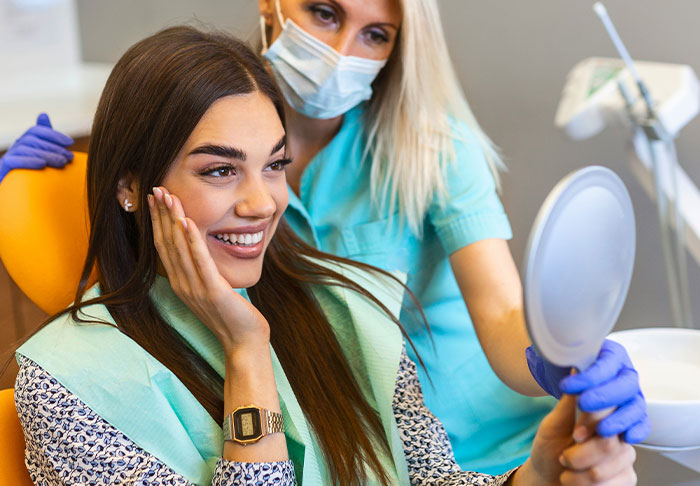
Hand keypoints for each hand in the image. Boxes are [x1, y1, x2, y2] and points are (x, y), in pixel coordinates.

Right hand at [0, 113, 73, 181]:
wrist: (16, 196)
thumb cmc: (33, 178)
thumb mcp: (44, 161)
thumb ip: (49, 146)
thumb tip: (44, 116)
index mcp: (24, 144)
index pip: (35, 131)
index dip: (53, 134)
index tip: (70, 142)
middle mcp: (15, 148)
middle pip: (32, 139)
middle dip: (53, 147)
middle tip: (69, 156)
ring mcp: (8, 157)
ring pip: (25, 149)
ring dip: (46, 154)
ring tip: (62, 162)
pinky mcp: (2, 168)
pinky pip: (13, 161)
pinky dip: (29, 161)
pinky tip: (43, 164)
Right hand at [149, 186, 269, 353]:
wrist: (243, 342)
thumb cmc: (232, 315)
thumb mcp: (212, 289)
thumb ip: (203, 271)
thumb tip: (202, 250)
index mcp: (180, 283)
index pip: (164, 247)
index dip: (157, 222)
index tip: (154, 199)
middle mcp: (182, 285)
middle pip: (166, 244)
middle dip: (161, 215)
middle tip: (155, 189)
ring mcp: (195, 289)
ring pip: (179, 249)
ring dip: (173, 220)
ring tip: (169, 197)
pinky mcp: (212, 291)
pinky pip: (200, 262)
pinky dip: (193, 241)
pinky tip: (188, 222)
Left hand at [516, 394, 636, 485]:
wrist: (546, 477)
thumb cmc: (550, 447)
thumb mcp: (554, 423)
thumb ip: (569, 402)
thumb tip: (576, 369)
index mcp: (603, 411)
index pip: (610, 408)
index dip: (592, 420)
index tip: (576, 432)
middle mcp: (619, 429)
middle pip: (612, 439)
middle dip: (582, 453)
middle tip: (564, 456)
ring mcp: (626, 453)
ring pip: (614, 462)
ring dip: (582, 471)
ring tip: (567, 468)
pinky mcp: (628, 475)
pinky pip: (618, 481)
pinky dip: (589, 484)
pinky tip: (577, 481)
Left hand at [527, 340, 650, 443]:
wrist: (565, 379)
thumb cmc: (564, 365)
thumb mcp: (561, 355)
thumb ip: (564, 355)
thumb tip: (565, 359)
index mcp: (611, 353)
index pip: (606, 364)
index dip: (589, 377)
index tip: (566, 387)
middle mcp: (626, 372)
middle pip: (626, 385)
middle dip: (605, 397)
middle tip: (582, 405)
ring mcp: (632, 393)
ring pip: (636, 406)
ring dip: (619, 419)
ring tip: (601, 431)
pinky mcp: (634, 412)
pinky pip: (642, 422)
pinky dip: (637, 430)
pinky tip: (626, 438)